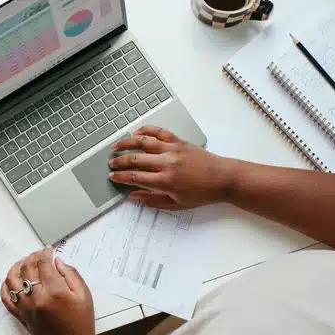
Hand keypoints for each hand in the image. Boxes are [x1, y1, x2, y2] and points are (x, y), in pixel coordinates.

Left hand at [0, 248, 98, 334]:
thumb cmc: (81, 323)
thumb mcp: (84, 295)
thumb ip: (71, 274)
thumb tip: (57, 261)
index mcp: (54, 292)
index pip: (43, 264)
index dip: (45, 253)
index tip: (49, 250)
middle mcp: (37, 298)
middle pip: (27, 269)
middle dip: (32, 257)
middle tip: (39, 255)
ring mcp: (26, 308)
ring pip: (12, 280)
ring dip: (17, 267)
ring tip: (24, 263)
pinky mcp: (21, 316)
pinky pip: (6, 298)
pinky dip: (6, 286)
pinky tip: (11, 280)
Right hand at [108, 125, 233, 209]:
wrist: (223, 178)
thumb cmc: (202, 193)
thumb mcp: (177, 204)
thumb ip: (152, 200)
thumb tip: (133, 196)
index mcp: (165, 181)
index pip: (135, 177)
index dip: (120, 177)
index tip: (112, 177)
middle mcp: (167, 163)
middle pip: (135, 159)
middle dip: (119, 161)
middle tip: (111, 164)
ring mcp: (173, 150)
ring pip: (143, 142)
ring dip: (126, 143)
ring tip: (116, 146)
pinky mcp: (179, 141)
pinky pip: (159, 132)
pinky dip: (146, 130)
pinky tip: (136, 132)